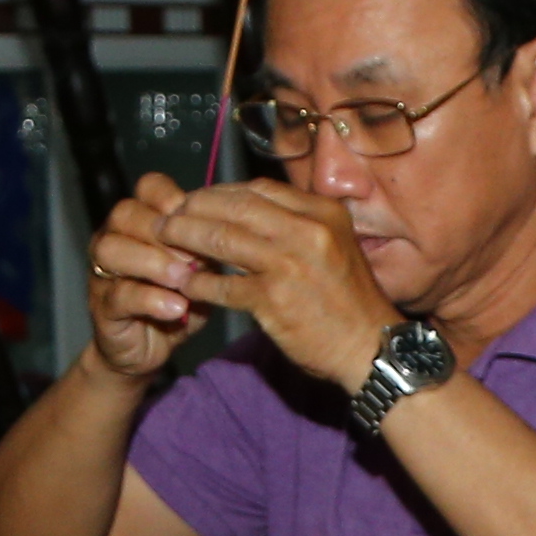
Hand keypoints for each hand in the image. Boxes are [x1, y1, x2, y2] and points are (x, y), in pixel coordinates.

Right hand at [81, 174, 215, 385]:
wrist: (150, 350)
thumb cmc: (178, 302)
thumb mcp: (200, 272)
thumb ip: (207, 250)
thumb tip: (227, 233)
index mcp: (141, 221)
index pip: (149, 187)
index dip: (172, 197)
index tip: (200, 219)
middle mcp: (114, 238)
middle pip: (126, 213)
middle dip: (164, 232)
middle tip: (195, 255)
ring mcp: (103, 272)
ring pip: (112, 250)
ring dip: (152, 261)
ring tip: (182, 279)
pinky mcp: (102, 307)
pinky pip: (119, 294)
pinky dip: (151, 299)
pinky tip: (177, 307)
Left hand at [158, 176, 404, 387]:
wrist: (370, 347)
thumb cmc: (349, 300)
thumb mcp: (335, 245)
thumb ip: (298, 225)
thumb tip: (249, 211)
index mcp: (323, 212)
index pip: (259, 189)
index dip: (221, 192)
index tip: (199, 199)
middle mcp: (307, 231)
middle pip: (235, 206)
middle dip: (195, 207)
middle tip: (170, 214)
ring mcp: (289, 264)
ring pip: (222, 238)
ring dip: (186, 237)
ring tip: (164, 239)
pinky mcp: (273, 300)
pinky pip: (223, 284)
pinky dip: (199, 281)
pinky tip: (185, 282)